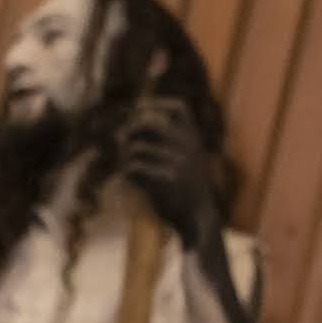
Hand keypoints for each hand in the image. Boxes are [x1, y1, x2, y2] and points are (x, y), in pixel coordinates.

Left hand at [115, 95, 216, 240]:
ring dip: (125, 156)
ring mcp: (177, 163)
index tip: (140, 110)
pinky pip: (134, 168)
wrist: (198, 217)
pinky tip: (129, 179)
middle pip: (149, 123)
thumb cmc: (187, 189)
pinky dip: (126, 172)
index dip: (156, 105)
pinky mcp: (165, 181)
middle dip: (131, 130)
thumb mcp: (188, 160)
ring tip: (126, 165)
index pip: (178, 109)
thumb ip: (169, 143)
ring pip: (136, 148)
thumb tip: (125, 131)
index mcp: (193, 139)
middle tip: (123, 140)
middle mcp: (187, 147)